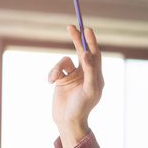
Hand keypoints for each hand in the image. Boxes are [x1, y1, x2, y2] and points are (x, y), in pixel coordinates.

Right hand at [47, 25, 103, 147]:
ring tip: (54, 78)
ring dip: (58, 67)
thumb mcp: (89, 90)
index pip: (95, 54)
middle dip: (77, 39)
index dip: (91, 41)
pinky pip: (57, 69)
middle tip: (71, 26)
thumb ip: (90, 70)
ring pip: (65, 61)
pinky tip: (51, 81)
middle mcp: (86, 74)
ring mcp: (73, 76)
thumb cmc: (81, 107)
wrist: (67, 121)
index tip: (86, 29)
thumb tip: (88, 53)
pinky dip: (53, 73)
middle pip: (82, 51)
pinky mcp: (62, 80)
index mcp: (96, 76)